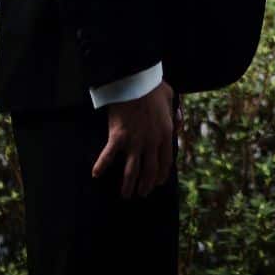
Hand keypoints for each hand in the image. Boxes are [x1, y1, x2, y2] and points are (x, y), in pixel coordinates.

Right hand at [92, 79, 177, 199]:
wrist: (135, 80)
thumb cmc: (152, 86)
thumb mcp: (171, 97)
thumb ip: (176, 113)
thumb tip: (179, 124)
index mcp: (166, 133)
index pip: (165, 162)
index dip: (161, 175)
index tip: (157, 183)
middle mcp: (152, 142)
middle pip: (150, 170)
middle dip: (146, 185)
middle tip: (142, 193)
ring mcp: (135, 141)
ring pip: (132, 171)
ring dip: (128, 185)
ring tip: (125, 195)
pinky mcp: (118, 137)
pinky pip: (109, 156)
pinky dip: (101, 166)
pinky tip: (95, 174)